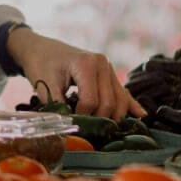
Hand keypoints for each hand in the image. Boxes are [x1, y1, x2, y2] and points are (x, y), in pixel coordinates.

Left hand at [7, 27, 146, 120]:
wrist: (39, 48)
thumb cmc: (40, 64)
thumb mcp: (44, 85)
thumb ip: (58, 107)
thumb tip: (71, 128)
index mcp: (86, 63)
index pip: (91, 101)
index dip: (82, 117)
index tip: (71, 124)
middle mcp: (102, 64)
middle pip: (109, 102)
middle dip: (99, 120)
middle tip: (87, 132)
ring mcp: (108, 68)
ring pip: (120, 99)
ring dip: (114, 117)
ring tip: (106, 132)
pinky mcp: (109, 73)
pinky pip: (122, 91)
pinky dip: (130, 104)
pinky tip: (141, 115)